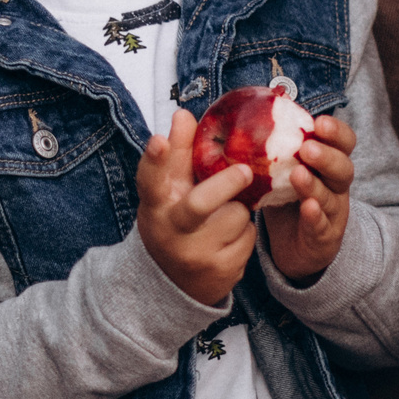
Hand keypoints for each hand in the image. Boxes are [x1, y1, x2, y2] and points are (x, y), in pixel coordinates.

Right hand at [136, 108, 256, 305]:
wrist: (174, 284)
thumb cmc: (173, 223)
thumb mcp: (167, 192)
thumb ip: (176, 154)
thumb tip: (182, 114)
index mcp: (156, 205)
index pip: (150, 179)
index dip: (154, 159)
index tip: (160, 140)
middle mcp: (171, 231)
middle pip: (200, 203)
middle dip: (225, 184)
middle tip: (245, 170)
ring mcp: (196, 254)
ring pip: (236, 216)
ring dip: (238, 210)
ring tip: (223, 216)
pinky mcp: (222, 271)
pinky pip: (248, 238)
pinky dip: (245, 233)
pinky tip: (229, 239)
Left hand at [262, 113, 354, 284]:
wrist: (296, 247)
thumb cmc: (287, 199)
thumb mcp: (280, 171)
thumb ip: (271, 148)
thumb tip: (240, 114)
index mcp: (328, 164)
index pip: (344, 143)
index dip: (336, 132)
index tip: (320, 123)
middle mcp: (336, 186)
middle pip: (343, 168)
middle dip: (327, 156)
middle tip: (307, 148)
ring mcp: (333, 213)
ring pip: (330, 196)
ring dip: (314, 184)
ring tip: (298, 174)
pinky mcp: (324, 237)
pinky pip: (322, 226)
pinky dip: (315, 216)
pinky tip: (308, 207)